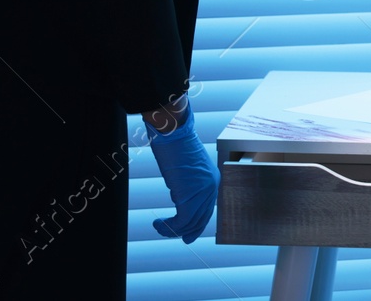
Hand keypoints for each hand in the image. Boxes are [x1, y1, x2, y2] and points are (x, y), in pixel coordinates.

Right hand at [146, 108, 218, 242]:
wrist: (173, 132)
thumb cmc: (175, 144)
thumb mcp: (186, 167)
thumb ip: (188, 182)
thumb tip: (179, 195)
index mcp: (212, 179)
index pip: (207, 208)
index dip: (197, 224)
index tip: (187, 234)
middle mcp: (211, 187)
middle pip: (201, 218)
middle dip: (188, 231)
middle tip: (176, 238)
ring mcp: (202, 191)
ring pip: (190, 222)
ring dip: (173, 229)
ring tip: (159, 227)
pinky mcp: (190, 195)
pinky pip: (182, 221)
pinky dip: (169, 226)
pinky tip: (158, 223)